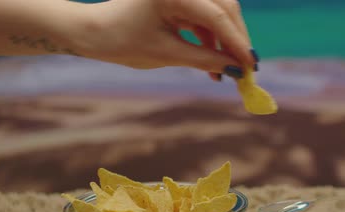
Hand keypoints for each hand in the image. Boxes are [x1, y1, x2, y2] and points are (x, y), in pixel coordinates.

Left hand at [77, 0, 257, 78]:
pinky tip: (215, 63)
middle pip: (224, 8)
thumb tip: (238, 71)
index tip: (251, 65)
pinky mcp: (180, 0)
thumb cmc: (122, 41)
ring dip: (226, 41)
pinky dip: (212, 39)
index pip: (217, 15)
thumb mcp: (167, 54)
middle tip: (248, 68)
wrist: (93, 32)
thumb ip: (205, 60)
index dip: (237, 41)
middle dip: (236, 39)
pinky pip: (205, 18)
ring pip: (218, 13)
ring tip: (229, 71)